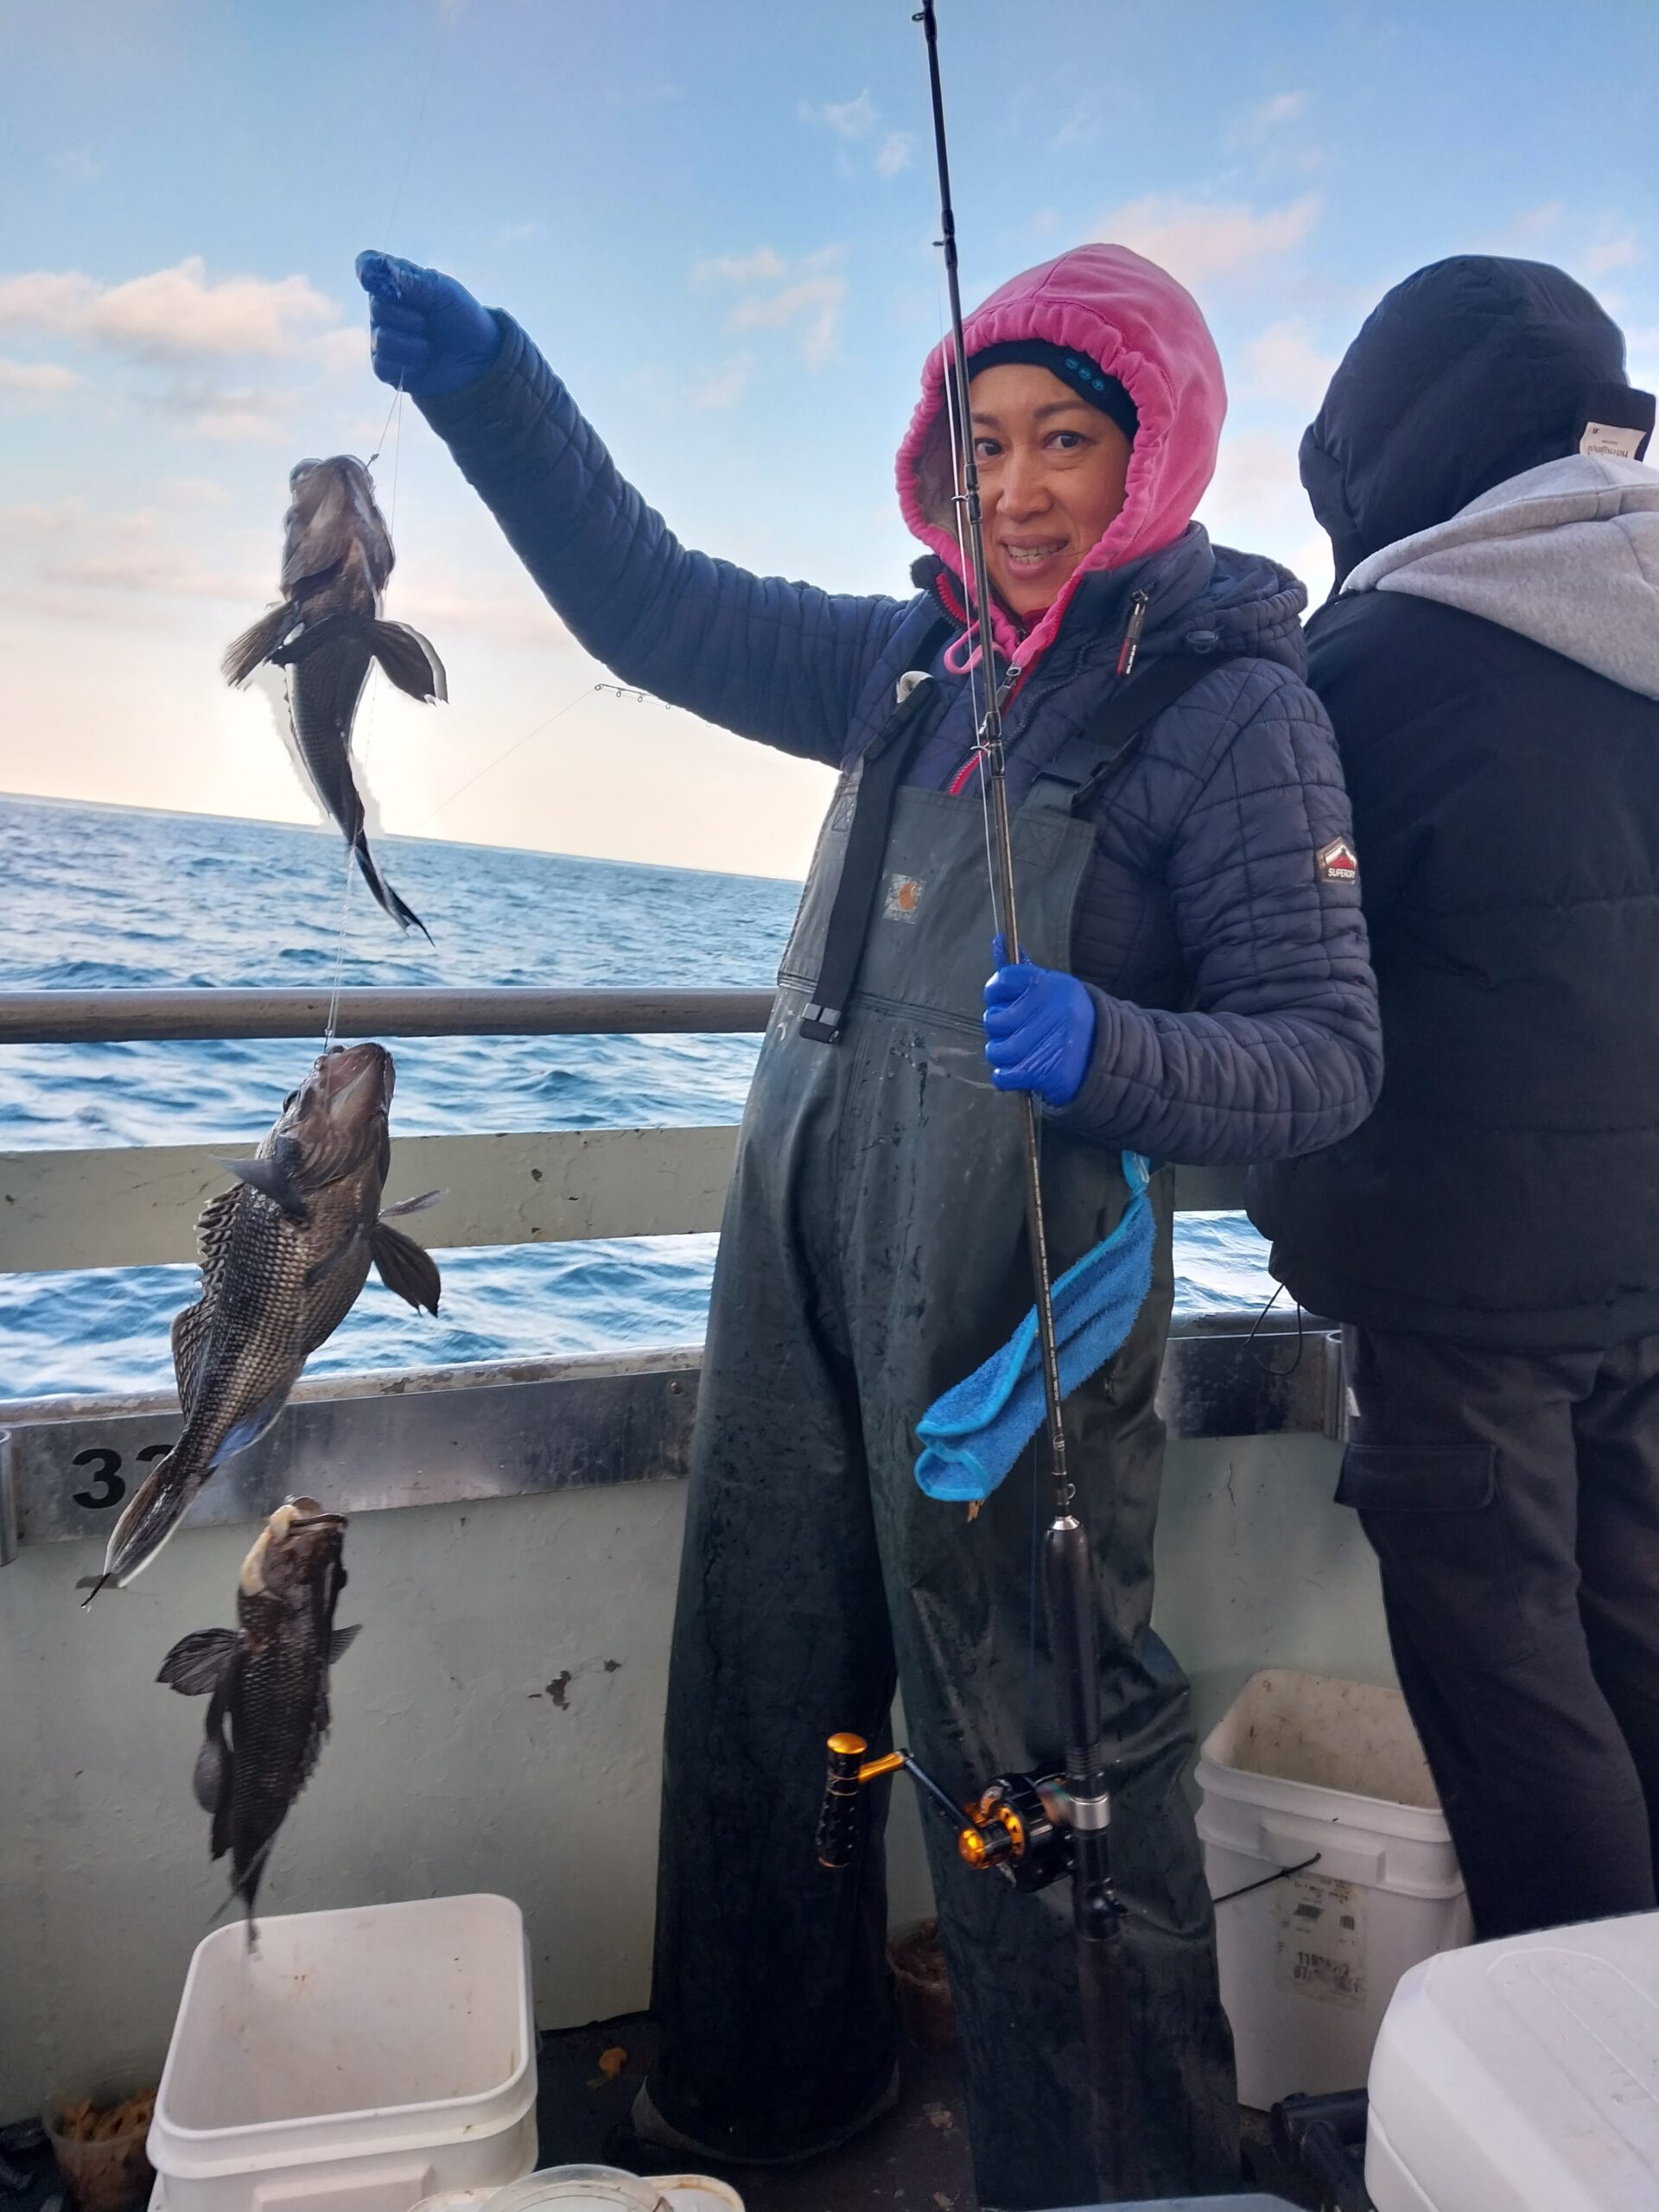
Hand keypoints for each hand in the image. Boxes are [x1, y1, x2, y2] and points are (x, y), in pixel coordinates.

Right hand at [355, 251, 500, 396]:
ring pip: (381, 338)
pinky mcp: (386, 369)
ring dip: (413, 344)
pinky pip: (383, 365)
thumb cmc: (461, 319)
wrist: (477, 358)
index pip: (368, 267)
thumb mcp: (446, 292)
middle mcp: (384, 310)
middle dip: (408, 317)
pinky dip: (409, 365)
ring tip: (429, 345)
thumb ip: (417, 280)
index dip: (367, 269)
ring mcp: (382, 339)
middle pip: (377, 307)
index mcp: (395, 284)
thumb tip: (386, 268)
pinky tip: (423, 363)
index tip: (370, 274)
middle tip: (428, 322)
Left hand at [982, 937, 1095, 1106]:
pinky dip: (1006, 1076)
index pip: (1001, 981)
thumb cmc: (1064, 1018)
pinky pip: (1004, 1075)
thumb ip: (1019, 970)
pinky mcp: (1049, 1072)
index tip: (1004, 1002)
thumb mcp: (1049, 988)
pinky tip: (1020, 1071)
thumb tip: (998, 940)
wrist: (1102, 1055)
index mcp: (1050, 984)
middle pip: (993, 1019)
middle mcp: (1052, 1009)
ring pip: (996, 1050)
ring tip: (1018, 1053)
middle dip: (999, 1029)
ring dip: (1002, 1054)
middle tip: (1015, 1032)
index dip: (995, 994)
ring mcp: (1051, 1042)